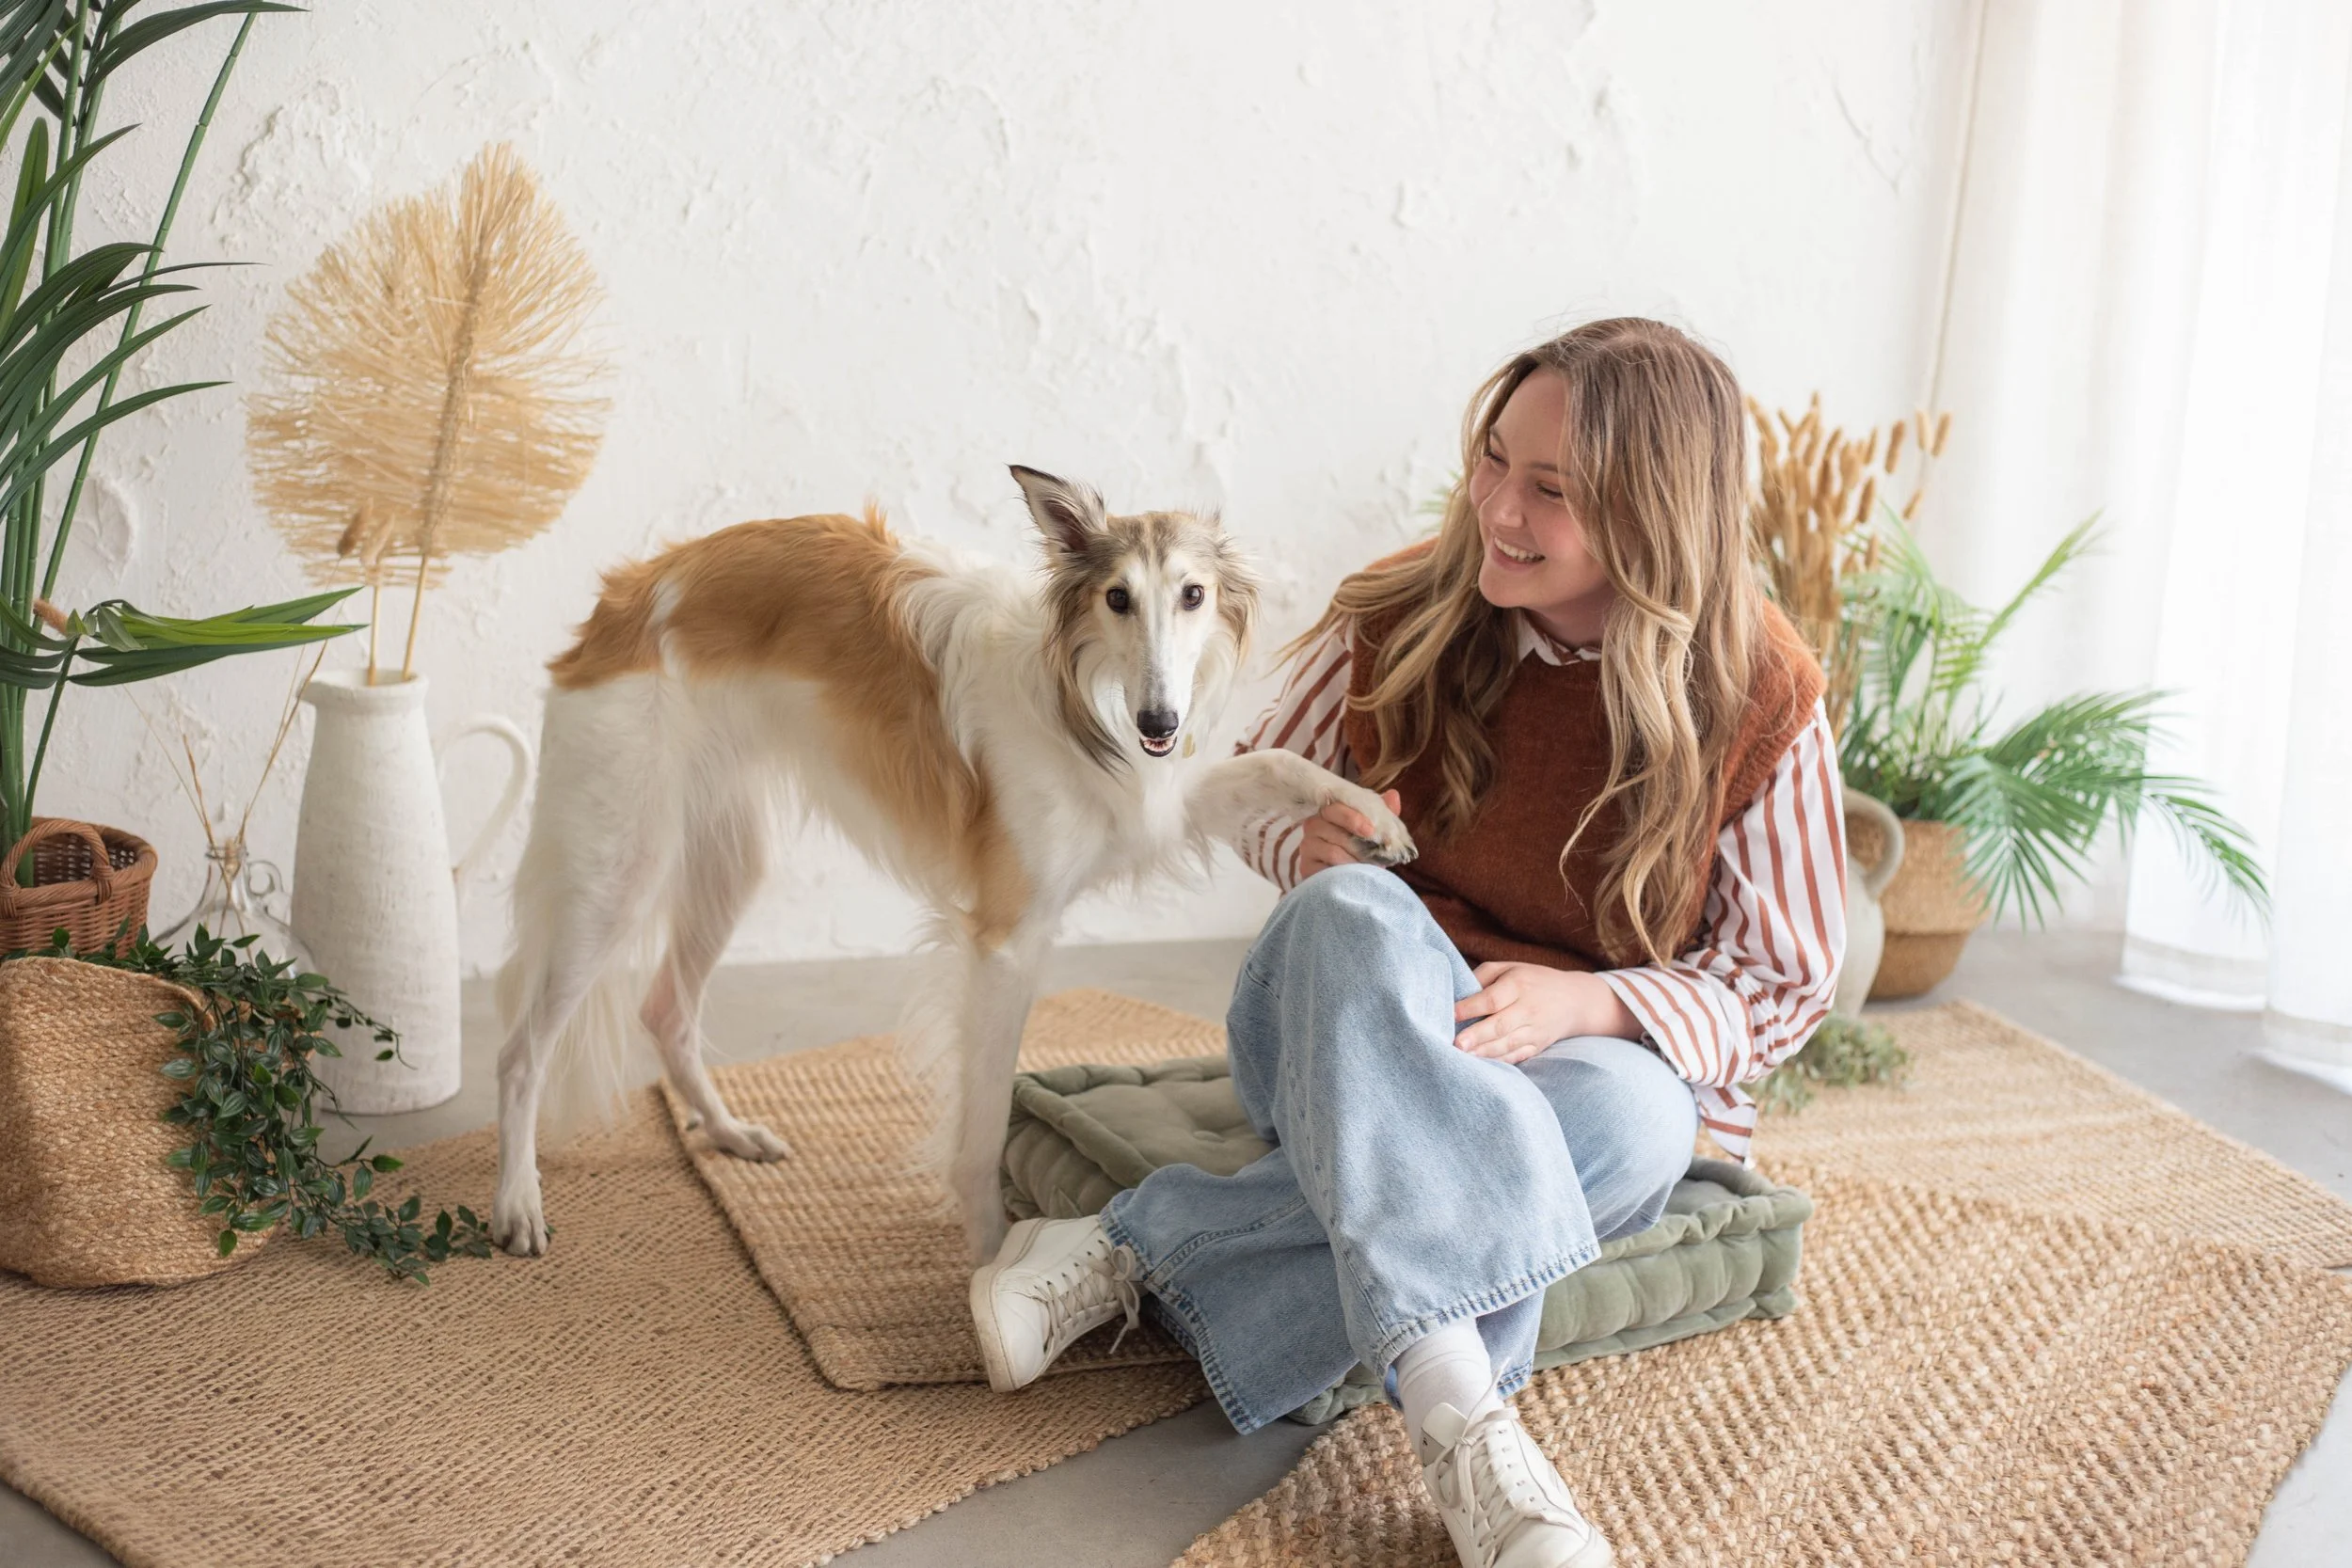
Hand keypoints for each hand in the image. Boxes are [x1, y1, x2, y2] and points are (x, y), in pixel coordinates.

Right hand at [1296, 789, 1403, 879]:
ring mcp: (1307, 847)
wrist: (1347, 877)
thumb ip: (1383, 814)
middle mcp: (1313, 826)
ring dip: (1355, 861)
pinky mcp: (1306, 868)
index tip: (1370, 831)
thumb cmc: (1360, 849)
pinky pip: (1327, 869)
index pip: (1335, 808)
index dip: (1352, 818)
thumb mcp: (1374, 831)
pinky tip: (1353, 876)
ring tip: (1367, 867)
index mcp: (1328, 812)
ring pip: (1333, 851)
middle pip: (1334, 831)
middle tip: (1374, 852)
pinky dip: (1344, 873)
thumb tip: (1393, 795)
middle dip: (1358, 844)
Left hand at [1451, 962, 1639, 1063]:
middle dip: (1477, 1035)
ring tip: (1464, 1056)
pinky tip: (1483, 1064)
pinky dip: (1500, 1061)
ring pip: (1508, 1044)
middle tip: (1457, 1043)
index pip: (1492, 999)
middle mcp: (1528, 1008)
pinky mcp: (1538, 1046)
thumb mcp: (1508, 968)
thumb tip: (1457, 993)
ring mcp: (1535, 1030)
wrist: (1574, 1000)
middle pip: (1500, 1024)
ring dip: (1485, 1052)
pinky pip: (1517, 1056)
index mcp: (1518, 984)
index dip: (1470, 1007)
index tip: (1451, 1013)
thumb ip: (1482, 976)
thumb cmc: (1531, 980)